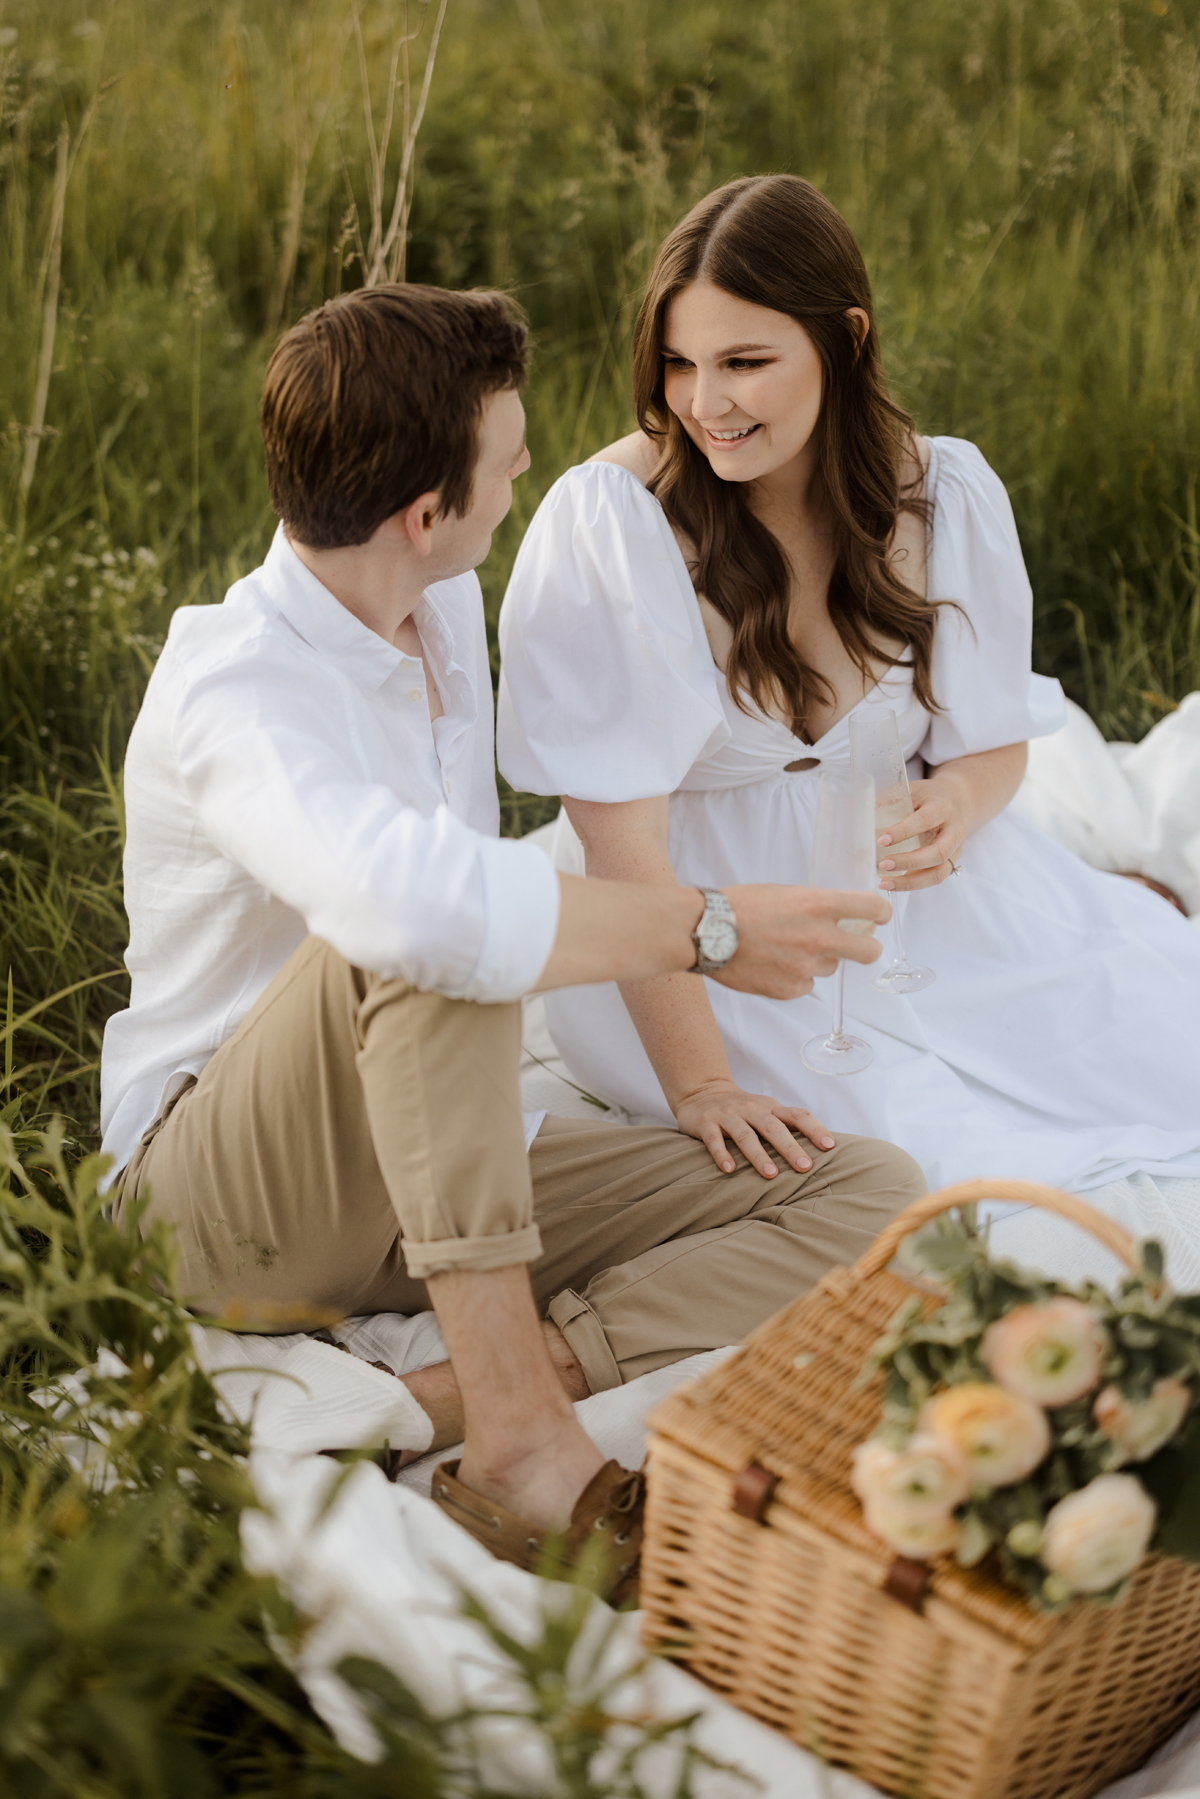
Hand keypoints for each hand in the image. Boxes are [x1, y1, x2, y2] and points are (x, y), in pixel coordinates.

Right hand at [674, 1079, 836, 1177]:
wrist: (702, 1091)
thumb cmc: (743, 1109)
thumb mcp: (767, 1111)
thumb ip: (788, 1125)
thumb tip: (823, 1147)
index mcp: (771, 1108)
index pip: (797, 1115)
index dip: (814, 1129)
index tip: (829, 1146)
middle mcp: (751, 1110)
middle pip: (773, 1127)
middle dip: (790, 1147)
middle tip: (805, 1167)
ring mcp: (728, 1115)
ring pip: (745, 1135)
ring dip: (758, 1155)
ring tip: (770, 1174)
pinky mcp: (706, 1123)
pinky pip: (714, 1140)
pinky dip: (721, 1154)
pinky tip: (729, 1169)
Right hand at [715, 884, 889, 998]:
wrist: (705, 932)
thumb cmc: (739, 906)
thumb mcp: (784, 892)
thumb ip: (814, 905)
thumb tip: (835, 915)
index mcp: (818, 905)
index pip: (872, 908)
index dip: (881, 912)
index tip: (879, 915)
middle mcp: (818, 937)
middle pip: (869, 952)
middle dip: (867, 948)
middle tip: (858, 945)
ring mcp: (805, 967)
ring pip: (829, 967)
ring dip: (817, 961)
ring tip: (785, 950)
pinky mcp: (790, 990)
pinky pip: (805, 985)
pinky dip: (794, 978)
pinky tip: (772, 965)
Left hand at [877, 775, 967, 889]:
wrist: (957, 802)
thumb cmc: (928, 797)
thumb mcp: (912, 791)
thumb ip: (891, 800)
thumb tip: (862, 813)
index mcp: (942, 808)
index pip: (925, 820)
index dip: (903, 831)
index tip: (881, 840)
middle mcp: (954, 830)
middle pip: (938, 852)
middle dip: (909, 862)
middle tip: (883, 865)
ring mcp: (955, 849)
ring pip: (939, 872)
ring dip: (911, 881)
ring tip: (884, 883)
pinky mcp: (951, 862)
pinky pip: (934, 878)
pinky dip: (913, 884)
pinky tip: (893, 883)